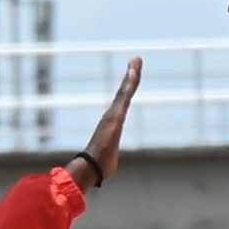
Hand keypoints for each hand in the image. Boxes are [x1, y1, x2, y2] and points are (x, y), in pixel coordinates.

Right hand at [77, 57, 140, 187]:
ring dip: (132, 73)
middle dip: (131, 75)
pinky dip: (130, 80)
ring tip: (137, 59)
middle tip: (136, 59)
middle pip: (124, 91)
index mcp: (112, 123)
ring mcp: (114, 113)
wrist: (91, 166)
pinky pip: (125, 93)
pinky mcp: (116, 114)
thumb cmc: (98, 167)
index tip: (131, 77)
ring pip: (126, 89)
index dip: (127, 89)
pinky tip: (134, 69)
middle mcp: (112, 114)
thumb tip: (103, 170)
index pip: (122, 102)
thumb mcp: (107, 161)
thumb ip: (107, 160)